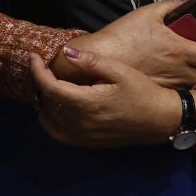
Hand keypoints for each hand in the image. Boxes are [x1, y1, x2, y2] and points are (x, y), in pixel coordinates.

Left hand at [29, 46, 190, 148]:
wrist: (161, 120)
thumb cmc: (143, 92)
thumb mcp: (120, 71)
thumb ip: (92, 62)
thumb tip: (66, 52)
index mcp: (85, 103)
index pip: (49, 87)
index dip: (38, 71)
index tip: (34, 57)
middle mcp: (78, 123)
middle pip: (45, 102)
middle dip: (40, 82)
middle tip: (42, 67)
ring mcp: (80, 136)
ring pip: (47, 119)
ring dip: (43, 101)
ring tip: (48, 85)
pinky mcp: (85, 143)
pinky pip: (56, 133)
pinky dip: (49, 120)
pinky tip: (55, 108)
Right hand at [62, 0, 195, 87]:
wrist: (96, 63)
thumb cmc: (122, 36)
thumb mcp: (149, 13)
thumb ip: (172, 6)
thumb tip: (186, 3)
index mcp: (180, 50)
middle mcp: (179, 71)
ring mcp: (169, 85)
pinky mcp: (157, 92)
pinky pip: (180, 91)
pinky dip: (188, 86)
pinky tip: (186, 79)